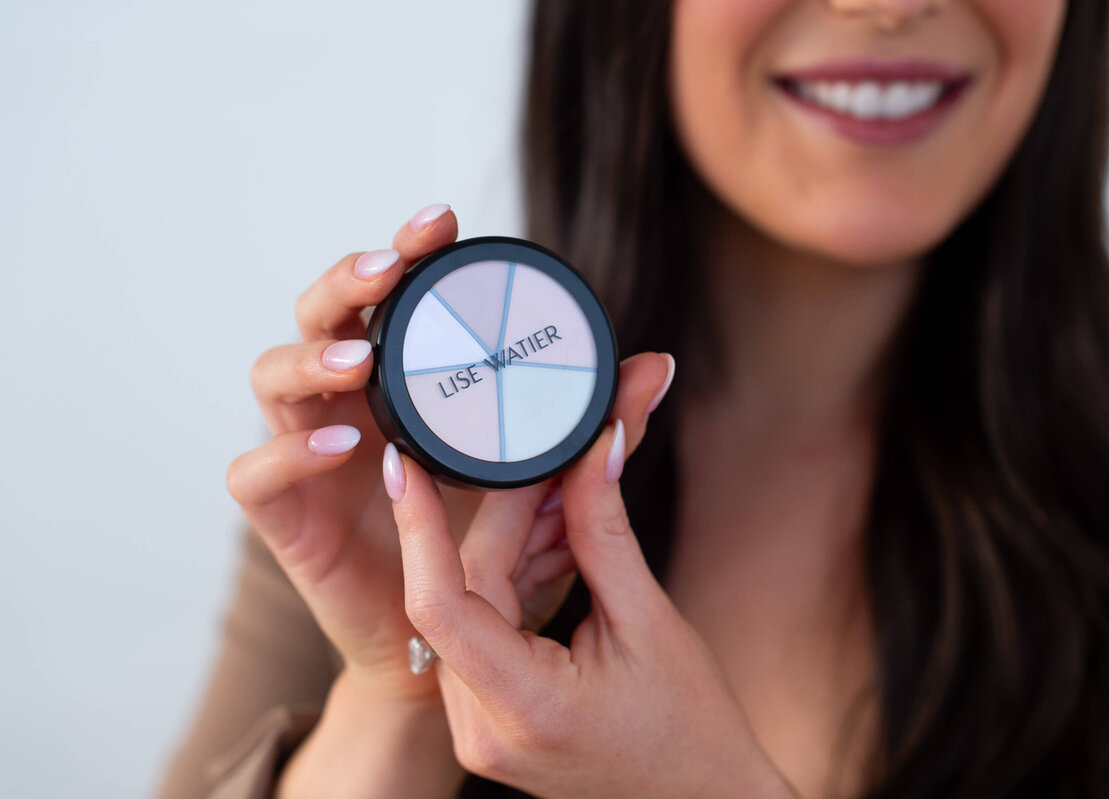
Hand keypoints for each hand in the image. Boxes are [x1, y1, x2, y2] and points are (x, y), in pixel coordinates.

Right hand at [224, 206, 616, 703]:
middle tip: (390, 267)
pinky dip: (290, 456)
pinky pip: (256, 476)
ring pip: (271, 378)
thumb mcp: (547, 482)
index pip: (385, 298)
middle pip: (317, 316)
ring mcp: (305, 455)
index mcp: (397, 382)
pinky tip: (346, 448)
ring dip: (311, 357)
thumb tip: (659, 365)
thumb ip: (597, 426)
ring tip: (362, 360)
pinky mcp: (284, 519)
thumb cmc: (485, 552)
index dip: (404, 253)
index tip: (444, 224)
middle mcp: (342, 404)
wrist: (441, 647)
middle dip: (348, 281)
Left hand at [390, 360, 795, 798]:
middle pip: (459, 595)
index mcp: (522, 708)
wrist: (703, 798)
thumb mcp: (648, 622)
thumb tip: (593, 451)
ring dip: (509, 548)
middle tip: (539, 458)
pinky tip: (552, 544)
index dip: (419, 525)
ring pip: (468, 610)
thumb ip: (604, 533)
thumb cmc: (690, 729)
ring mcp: (480, 731)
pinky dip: (513, 584)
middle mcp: (482, 729)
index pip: (439, 603)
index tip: (407, 465)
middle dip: (497, 519)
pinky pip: (483, 634)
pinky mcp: (490, 721)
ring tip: (561, 499)